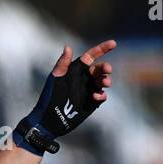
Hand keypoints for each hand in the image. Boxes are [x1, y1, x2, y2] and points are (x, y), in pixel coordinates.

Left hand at [14, 39, 115, 154]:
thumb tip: (68, 47)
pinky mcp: (91, 103)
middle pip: (99, 69)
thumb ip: (62, 64)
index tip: (113, 43)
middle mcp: (83, 79)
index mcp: (75, 71)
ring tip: (104, 84)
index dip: (102, 49)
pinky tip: (97, 97)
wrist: (49, 120)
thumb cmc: (49, 98)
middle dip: (105, 68)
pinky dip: (102, 95)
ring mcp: (88, 90)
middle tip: (107, 70)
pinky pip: (101, 96)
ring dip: (105, 81)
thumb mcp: (55, 79)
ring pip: (102, 82)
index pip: (90, 57)